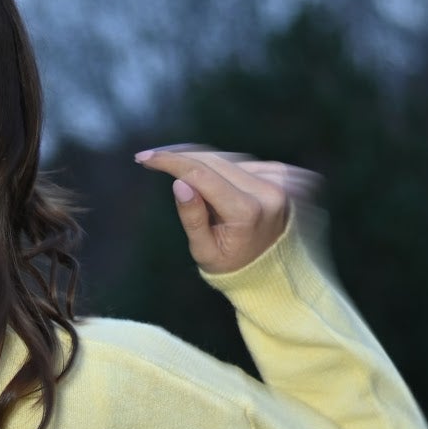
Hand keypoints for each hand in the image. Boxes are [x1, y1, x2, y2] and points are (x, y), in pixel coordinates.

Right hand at [133, 142, 322, 274]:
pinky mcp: (281, 174)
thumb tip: (179, 183)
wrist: (273, 271)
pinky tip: (210, 181)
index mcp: (247, 211)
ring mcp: (277, 180)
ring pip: (227, 159)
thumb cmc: (233, 266)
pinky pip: (242, 162)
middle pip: (214, 161)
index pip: (202, 174)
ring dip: (202, 164)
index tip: (145, 157)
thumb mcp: (205, 251)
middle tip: (152, 159)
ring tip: (181, 176)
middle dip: (182, 157)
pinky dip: (222, 167)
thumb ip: (192, 218)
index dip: (171, 162)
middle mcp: (267, 190)